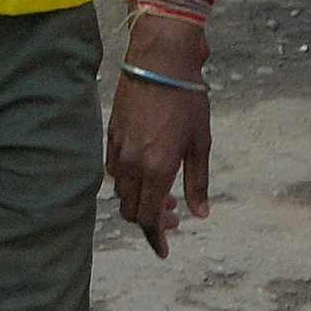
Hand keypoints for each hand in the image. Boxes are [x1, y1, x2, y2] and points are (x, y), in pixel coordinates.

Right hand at [106, 40, 213, 258]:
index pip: (148, 217)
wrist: (160, 61)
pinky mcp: (111, 136)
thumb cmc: (187, 100)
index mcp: (156, 168)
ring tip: (163, 192)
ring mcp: (118, 150)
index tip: (164, 249)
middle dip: (150, 220)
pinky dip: (129, 181)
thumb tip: (200, 213)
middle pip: (131, 210)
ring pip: (121, 192)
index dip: (156, 237)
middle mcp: (132, 164)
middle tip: (173, 215)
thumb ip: (197, 182)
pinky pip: (114, 171)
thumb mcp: (200, 144)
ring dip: (139, 200)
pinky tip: (146, 171)